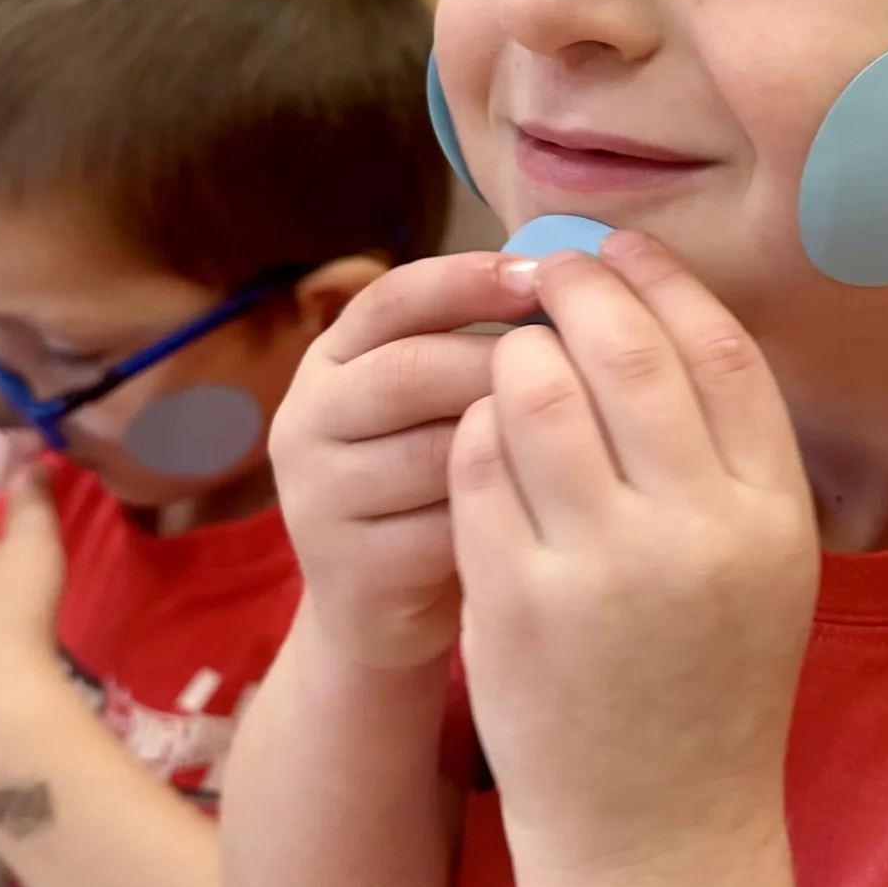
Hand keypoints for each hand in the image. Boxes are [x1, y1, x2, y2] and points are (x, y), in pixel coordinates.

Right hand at [270, 250, 540, 670]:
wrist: (386, 611)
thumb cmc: (437, 485)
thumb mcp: (442, 405)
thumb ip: (480, 346)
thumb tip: (574, 283)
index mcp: (333, 359)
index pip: (393, 298)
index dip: (467, 279)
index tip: (541, 275)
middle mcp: (309, 417)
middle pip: (409, 371)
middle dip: (502, 366)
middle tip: (579, 373)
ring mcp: (317, 495)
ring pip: (429, 453)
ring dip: (510, 444)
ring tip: (575, 442)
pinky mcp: (347, 566)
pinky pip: (442, 529)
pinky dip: (504, 516)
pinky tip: (548, 513)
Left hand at [450, 233, 818, 886]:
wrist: (658, 832)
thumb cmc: (710, 685)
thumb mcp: (764, 568)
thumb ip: (731, 456)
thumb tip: (661, 314)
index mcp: (774, 516)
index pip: (720, 352)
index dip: (665, 281)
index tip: (622, 250)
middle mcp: (699, 532)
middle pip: (627, 352)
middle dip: (576, 289)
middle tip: (546, 270)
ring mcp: (605, 568)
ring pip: (537, 393)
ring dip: (516, 355)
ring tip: (513, 355)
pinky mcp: (518, 603)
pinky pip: (479, 465)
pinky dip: (475, 431)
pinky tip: (482, 435)